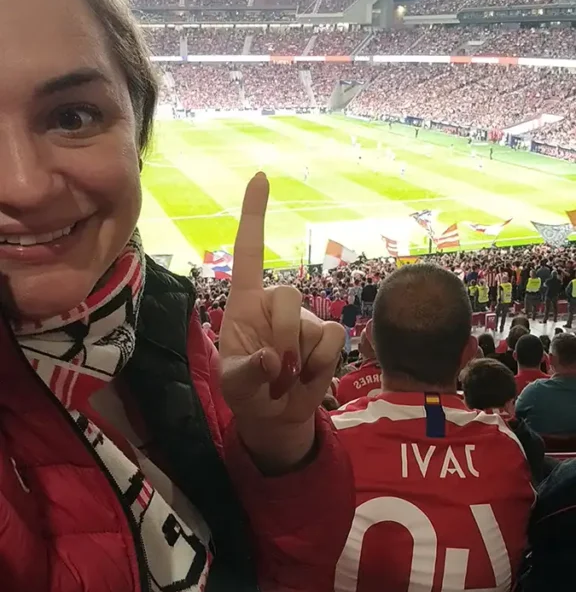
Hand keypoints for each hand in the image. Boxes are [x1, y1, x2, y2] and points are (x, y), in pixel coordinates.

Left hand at [219, 173, 343, 465]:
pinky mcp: (328, 336)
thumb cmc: (246, 390)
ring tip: (286, 378)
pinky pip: (332, 341)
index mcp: (244, 302)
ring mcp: (305, 319)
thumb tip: (271, 359)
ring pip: (309, 326)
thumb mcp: (234, 385)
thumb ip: (246, 372)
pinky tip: (308, 375)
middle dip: (280, 337)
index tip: (260, 176)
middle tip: (273, 371)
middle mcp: (276, 303)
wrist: (275, 415)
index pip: (248, 251)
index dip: (254, 214)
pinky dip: (319, 365)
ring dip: (297, 361)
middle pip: (287, 296)